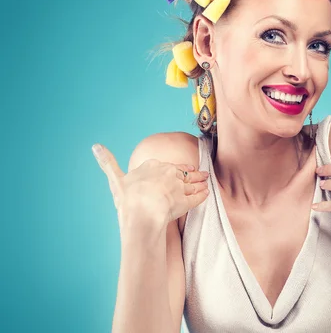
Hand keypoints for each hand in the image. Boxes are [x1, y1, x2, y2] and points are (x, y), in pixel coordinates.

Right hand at [92, 143, 209, 227]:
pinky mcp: (186, 201)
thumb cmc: (128, 198)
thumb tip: (95, 146)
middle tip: (202, 174)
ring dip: (201, 182)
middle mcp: (169, 173)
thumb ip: (107, 162)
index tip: (185, 167)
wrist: (142, 213)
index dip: (177, 167)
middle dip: (194, 173)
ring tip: (206, 181)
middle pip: (184, 172)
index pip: (168, 165)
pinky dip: (203, 195)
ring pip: (193, 183)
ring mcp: (179, 187)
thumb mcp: (115, 179)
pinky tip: (207, 194)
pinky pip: (197, 197)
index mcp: (154, 166)